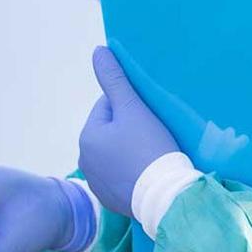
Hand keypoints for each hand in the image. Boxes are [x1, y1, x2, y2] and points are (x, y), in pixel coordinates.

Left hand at [79, 46, 179, 216]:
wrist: (167, 198)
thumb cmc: (150, 149)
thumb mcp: (133, 109)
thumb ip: (115, 79)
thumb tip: (98, 50)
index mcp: (86, 137)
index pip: (107, 108)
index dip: (130, 108)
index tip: (149, 119)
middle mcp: (84, 161)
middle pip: (111, 132)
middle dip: (129, 130)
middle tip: (154, 138)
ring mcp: (96, 183)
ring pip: (115, 154)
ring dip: (130, 151)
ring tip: (152, 155)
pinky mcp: (110, 200)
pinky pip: (121, 176)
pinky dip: (132, 172)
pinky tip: (148, 174)